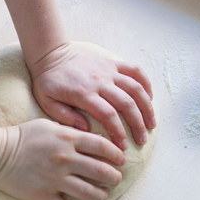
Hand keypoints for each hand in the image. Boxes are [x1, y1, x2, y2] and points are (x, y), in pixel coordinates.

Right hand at [0, 119, 125, 199]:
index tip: (120, 160)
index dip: (116, 154)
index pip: (103, 146)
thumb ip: (70, 131)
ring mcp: (55, 179)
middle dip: (114, 177)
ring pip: (90, 193)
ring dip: (102, 195)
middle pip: (102, 171)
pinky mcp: (43, 195)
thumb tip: (91, 137)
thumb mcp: (49, 125)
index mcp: (68, 139)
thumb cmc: (21, 136)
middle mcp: (65, 159)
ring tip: (103, 194)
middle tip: (116, 179)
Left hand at [29, 42, 155, 149]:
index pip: (108, 115)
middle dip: (137, 124)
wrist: (50, 53)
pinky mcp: (112, 63)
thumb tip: (86, 130)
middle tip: (142, 140)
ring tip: (151, 123)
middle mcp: (100, 81)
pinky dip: (146, 83)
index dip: (119, 132)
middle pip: (127, 104)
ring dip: (147, 107)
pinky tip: (150, 98)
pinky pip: (135, 70)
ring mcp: (108, 70)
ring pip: (135, 88)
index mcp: (84, 93)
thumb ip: (65, 117)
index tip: (123, 147)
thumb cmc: (48, 81)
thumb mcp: (47, 102)